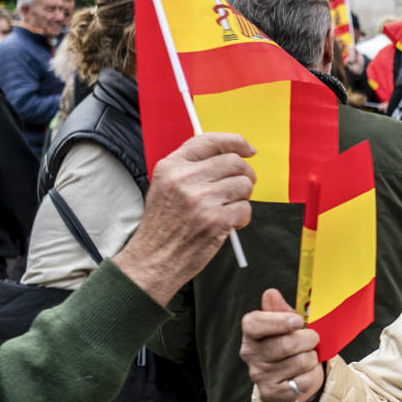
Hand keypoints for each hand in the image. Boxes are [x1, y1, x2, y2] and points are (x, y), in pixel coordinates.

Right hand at [111, 133, 255, 304]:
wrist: (153, 261)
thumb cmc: (163, 226)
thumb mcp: (165, 187)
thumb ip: (191, 168)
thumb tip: (230, 156)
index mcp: (171, 167)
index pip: (210, 140)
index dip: (235, 142)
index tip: (247, 149)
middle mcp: (185, 179)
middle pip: (234, 162)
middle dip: (245, 175)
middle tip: (242, 188)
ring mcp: (200, 200)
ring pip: (244, 184)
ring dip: (243, 198)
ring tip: (228, 210)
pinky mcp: (215, 220)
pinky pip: (245, 208)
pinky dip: (242, 218)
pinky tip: (228, 226)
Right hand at [243, 289, 325, 401]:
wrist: (294, 375)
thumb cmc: (291, 342)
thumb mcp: (288, 323)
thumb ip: (280, 309)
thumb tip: (270, 293)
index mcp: (251, 333)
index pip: (254, 324)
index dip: (278, 321)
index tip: (298, 321)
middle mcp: (250, 354)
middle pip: (284, 344)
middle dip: (308, 340)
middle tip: (313, 339)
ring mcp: (259, 375)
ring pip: (299, 362)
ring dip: (311, 358)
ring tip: (307, 357)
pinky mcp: (272, 393)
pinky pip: (303, 382)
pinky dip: (311, 376)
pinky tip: (304, 374)